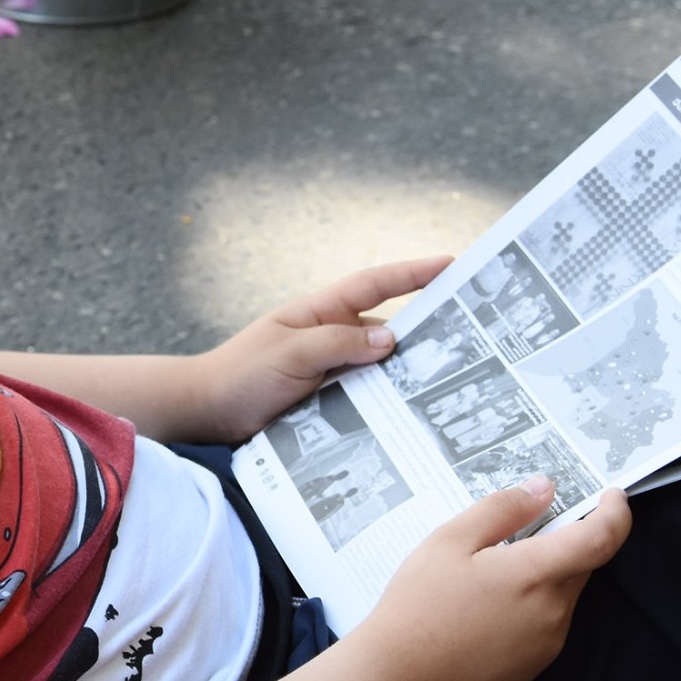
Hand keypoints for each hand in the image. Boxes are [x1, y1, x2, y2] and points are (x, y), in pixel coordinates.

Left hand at [186, 256, 451, 443]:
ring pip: (383, 367)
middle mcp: (334, 336)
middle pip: (389, 328)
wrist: (208, 411)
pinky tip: (413, 417)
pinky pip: (368, 397)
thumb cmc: (241, 373)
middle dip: (427, 328)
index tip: (452, 263)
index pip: (376, 285)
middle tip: (472, 335)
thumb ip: (336, 343)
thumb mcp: (288, 353)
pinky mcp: (331, 400)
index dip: (414, 273)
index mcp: (323, 312)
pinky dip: (389, 403)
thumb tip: (390, 339)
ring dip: (410, 374)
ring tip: (453, 383)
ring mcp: (334, 369)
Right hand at [355, 478, 632, 680]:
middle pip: (582, 564)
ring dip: (545, 574)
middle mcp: (552, 612)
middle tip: (524, 528)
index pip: (602, 538)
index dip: (616, 513)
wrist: (399, 678)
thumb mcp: (450, 539)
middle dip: (567, 539)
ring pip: (562, 593)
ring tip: (491, 573)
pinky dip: (533, 603)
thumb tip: (545, 488)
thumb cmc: (418, 603)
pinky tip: (488, 606)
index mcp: (535, 575)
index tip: (611, 494)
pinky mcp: (535, 666)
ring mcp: (547, 643)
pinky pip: (548, 622)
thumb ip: (503, 508)